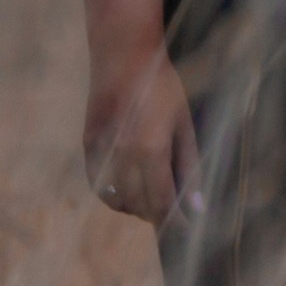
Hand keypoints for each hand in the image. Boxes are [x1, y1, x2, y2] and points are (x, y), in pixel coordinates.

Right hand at [82, 36, 197, 224]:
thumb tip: (197, 206)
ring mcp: (102, 152)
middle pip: (138, 206)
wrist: (123, 55)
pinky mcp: (88, 145)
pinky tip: (129, 185)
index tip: (187, 231)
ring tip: (151, 195)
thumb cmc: (162, 86)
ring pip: (117, 200)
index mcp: (150, 150)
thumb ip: (189, 167)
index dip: (176, 222)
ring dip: (135, 206)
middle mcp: (122, 156)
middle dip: (158, 213)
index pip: (161, 203)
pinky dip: (114, 193)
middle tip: (173, 208)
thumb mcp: (184, 124)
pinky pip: (99, 185)